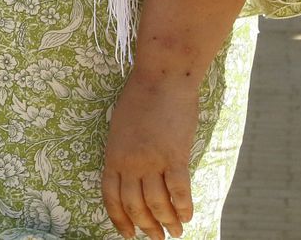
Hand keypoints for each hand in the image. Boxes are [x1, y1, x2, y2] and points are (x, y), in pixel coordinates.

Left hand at [102, 72, 198, 239]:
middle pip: (136, 205)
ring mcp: (152, 160)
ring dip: (168, 221)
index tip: (129, 235)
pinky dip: (184, 207)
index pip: (111, 198)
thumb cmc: (141, 97)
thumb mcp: (121, 128)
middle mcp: (130, 162)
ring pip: (158, 203)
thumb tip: (132, 178)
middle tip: (157, 237)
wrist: (162, 76)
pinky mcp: (175, 155)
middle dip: (147, 226)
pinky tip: (189, 216)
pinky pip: (179, 191)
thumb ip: (124, 153)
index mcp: (113, 155)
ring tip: (176, 231)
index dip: (120, 219)